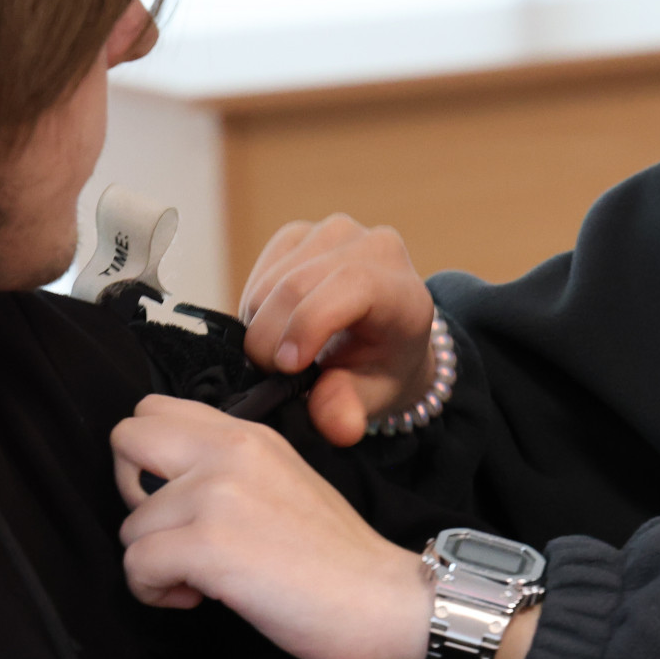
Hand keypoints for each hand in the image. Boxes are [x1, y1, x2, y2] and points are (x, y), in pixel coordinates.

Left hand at [110, 395, 432, 658]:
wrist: (385, 600)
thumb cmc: (340, 561)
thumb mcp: (287, 483)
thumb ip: (233, 471)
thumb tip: (171, 491)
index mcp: (250, 436)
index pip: (157, 410)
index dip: (151, 458)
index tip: (180, 500)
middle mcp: (230, 451)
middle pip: (126, 437)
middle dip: (130, 492)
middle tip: (171, 530)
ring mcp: (217, 495)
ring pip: (130, 523)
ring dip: (154, 561)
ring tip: (205, 579)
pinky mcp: (209, 545)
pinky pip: (136, 565)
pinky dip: (157, 592)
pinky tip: (199, 598)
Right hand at [239, 214, 437, 446]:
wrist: (382, 337)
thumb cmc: (381, 367)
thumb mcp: (374, 396)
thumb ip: (350, 407)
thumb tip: (337, 426)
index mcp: (403, 290)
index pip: (352, 284)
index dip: (310, 322)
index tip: (286, 366)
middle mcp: (373, 247)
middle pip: (298, 285)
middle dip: (271, 338)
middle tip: (271, 375)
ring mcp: (335, 232)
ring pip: (272, 281)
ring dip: (261, 325)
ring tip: (281, 355)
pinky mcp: (301, 233)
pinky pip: (261, 270)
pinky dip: (256, 306)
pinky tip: (277, 327)